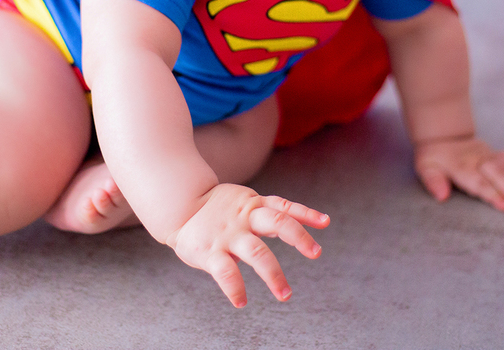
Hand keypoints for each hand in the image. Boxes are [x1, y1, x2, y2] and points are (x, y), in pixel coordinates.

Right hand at [164, 183, 328, 307]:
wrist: (178, 206)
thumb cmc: (217, 209)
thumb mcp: (242, 202)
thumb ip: (266, 213)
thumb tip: (297, 226)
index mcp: (253, 204)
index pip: (284, 206)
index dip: (306, 213)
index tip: (325, 222)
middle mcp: (245, 217)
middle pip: (278, 222)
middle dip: (299, 238)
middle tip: (316, 253)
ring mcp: (228, 234)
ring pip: (257, 252)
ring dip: (274, 274)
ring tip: (285, 295)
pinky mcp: (210, 251)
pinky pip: (226, 272)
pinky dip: (235, 289)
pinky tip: (242, 302)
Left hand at [414, 136, 503, 210]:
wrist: (441, 135)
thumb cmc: (433, 158)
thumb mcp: (425, 168)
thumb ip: (433, 181)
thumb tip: (442, 196)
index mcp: (461, 167)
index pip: (479, 182)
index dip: (492, 194)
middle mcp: (478, 160)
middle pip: (497, 174)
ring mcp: (488, 155)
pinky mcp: (494, 152)